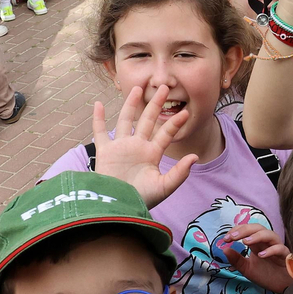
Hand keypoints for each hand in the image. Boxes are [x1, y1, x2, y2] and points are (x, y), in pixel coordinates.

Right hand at [91, 87, 198, 207]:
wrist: (119, 206)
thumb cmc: (141, 199)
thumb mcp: (164, 187)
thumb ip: (179, 173)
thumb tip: (195, 157)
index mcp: (152, 154)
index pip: (165, 134)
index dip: (175, 123)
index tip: (185, 112)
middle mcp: (138, 146)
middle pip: (148, 120)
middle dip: (155, 104)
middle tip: (164, 87)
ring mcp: (121, 147)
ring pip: (126, 120)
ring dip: (131, 104)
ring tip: (137, 88)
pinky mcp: (106, 151)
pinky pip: (100, 132)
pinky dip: (98, 118)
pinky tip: (99, 104)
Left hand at [223, 224, 290, 293]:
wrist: (282, 287)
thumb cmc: (266, 275)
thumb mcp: (247, 269)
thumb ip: (236, 260)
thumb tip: (224, 250)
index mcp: (257, 243)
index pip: (247, 230)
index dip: (236, 231)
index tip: (225, 239)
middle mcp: (267, 242)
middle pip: (258, 228)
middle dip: (244, 230)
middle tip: (232, 237)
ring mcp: (277, 247)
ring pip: (270, 234)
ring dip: (257, 236)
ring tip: (245, 242)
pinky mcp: (286, 256)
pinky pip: (280, 248)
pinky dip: (271, 250)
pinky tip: (261, 255)